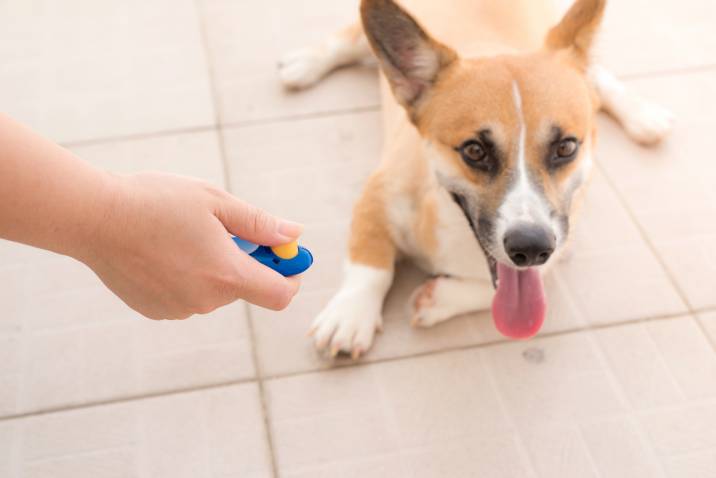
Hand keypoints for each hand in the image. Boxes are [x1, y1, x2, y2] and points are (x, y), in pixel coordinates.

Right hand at [78, 172, 302, 319]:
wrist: (94, 218)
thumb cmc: (157, 202)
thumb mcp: (216, 202)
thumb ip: (259, 223)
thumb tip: (294, 235)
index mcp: (227, 275)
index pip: (280, 294)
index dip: (290, 275)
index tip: (284, 255)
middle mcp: (206, 301)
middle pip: (245, 288)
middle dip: (244, 261)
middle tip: (224, 229)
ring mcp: (180, 309)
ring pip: (215, 290)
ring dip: (213, 268)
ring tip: (184, 235)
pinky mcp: (157, 310)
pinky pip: (188, 296)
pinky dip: (187, 277)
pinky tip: (164, 251)